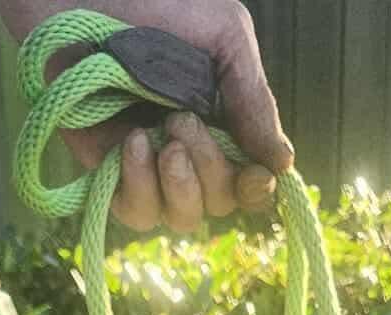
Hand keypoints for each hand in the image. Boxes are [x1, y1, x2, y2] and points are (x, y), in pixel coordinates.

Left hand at [0, 0, 292, 231]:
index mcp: (223, 118)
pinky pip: (136, 212)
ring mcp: (148, 165)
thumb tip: (284, 164)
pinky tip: (132, 144)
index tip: (253, 175)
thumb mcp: (224, 36)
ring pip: (181, 217)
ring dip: (180, 183)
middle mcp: (188, 149)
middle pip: (219, 202)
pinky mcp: (107, 172)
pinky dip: (140, 186)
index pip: (248, 181)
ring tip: (160, 134)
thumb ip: (253, 99)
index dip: (254, 188)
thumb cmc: (156, 2)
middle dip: (210, 170)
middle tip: (182, 120)